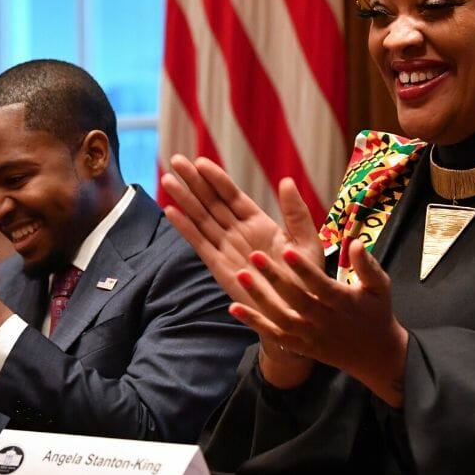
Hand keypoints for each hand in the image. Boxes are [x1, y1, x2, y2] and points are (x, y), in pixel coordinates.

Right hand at [161, 156, 325, 385]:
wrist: (298, 314)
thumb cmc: (306, 279)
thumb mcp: (306, 242)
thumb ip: (296, 213)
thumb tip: (286, 181)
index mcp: (258, 223)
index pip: (232, 195)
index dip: (216, 178)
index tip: (200, 161)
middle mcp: (238, 233)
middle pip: (211, 202)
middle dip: (193, 182)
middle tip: (175, 160)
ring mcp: (227, 249)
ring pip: (201, 219)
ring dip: (184, 200)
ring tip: (168, 179)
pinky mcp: (219, 268)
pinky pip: (199, 244)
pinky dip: (185, 229)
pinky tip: (171, 212)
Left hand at [239, 237, 407, 406]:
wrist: (374, 355)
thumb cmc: (375, 313)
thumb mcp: (379, 287)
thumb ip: (367, 266)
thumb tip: (355, 242)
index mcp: (343, 302)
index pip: (320, 284)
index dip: (303, 270)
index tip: (286, 250)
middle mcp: (323, 320)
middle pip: (296, 299)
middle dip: (275, 278)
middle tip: (254, 255)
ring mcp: (309, 335)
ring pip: (281, 318)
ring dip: (259, 299)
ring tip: (240, 276)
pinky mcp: (299, 346)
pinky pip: (273, 335)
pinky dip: (253, 323)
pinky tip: (233, 308)